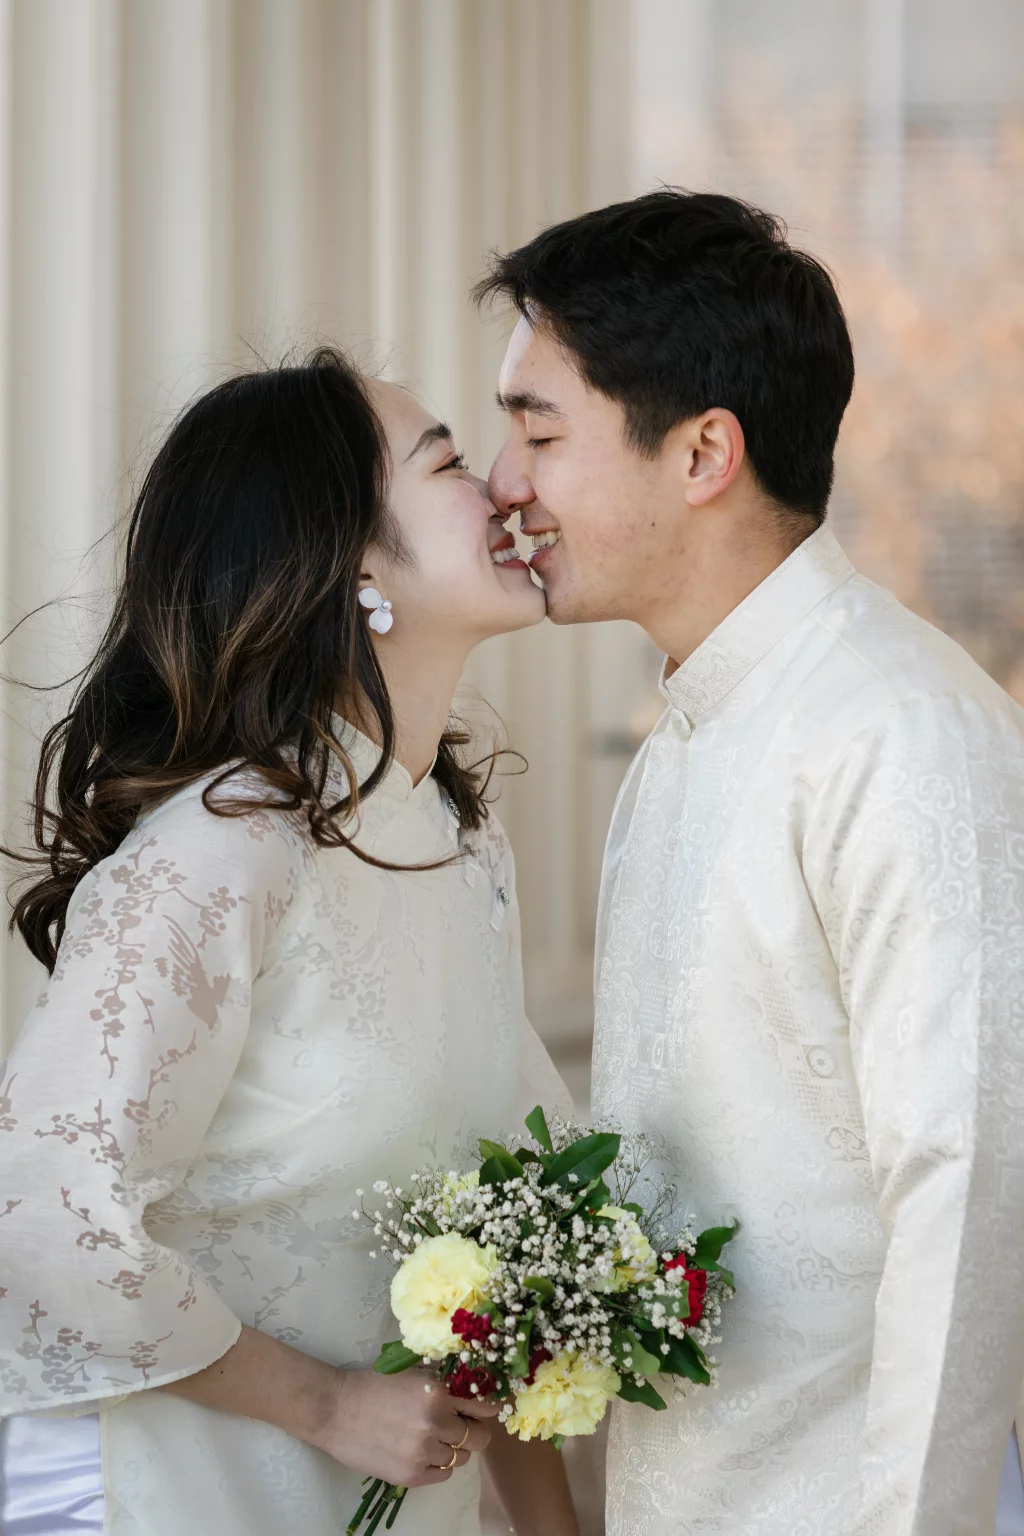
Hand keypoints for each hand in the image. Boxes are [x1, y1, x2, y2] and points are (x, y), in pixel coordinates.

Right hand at [311, 1367, 498, 1487]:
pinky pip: (444, 1474)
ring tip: (431, 1436)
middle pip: (480, 1437)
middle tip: (457, 1425)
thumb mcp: (415, 1373)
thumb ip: (447, 1383)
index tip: (480, 1408)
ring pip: (462, 1457)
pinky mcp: (411, 1476)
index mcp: (438, 1392)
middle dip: (473, 1430)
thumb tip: (480, 1391)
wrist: (335, 1410)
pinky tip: (421, 1451)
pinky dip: (438, 1465)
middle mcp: (435, 1423)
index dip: (485, 1408)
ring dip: (453, 1448)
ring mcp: (423, 1453)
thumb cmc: (375, 1386)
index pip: (486, 1406)